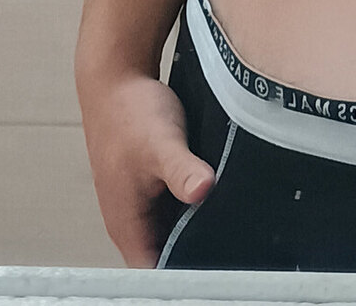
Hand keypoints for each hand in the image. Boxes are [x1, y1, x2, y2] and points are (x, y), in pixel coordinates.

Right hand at [76, 66, 214, 266]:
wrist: (117, 77)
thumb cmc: (131, 112)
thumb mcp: (162, 141)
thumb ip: (182, 169)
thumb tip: (204, 189)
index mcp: (127, 226)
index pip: (156, 275)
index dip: (185, 277)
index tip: (220, 269)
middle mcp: (131, 222)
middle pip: (167, 257)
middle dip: (199, 255)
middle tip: (238, 249)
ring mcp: (140, 204)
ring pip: (173, 232)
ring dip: (197, 229)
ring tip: (234, 223)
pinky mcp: (151, 185)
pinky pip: (176, 209)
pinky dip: (194, 208)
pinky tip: (221, 198)